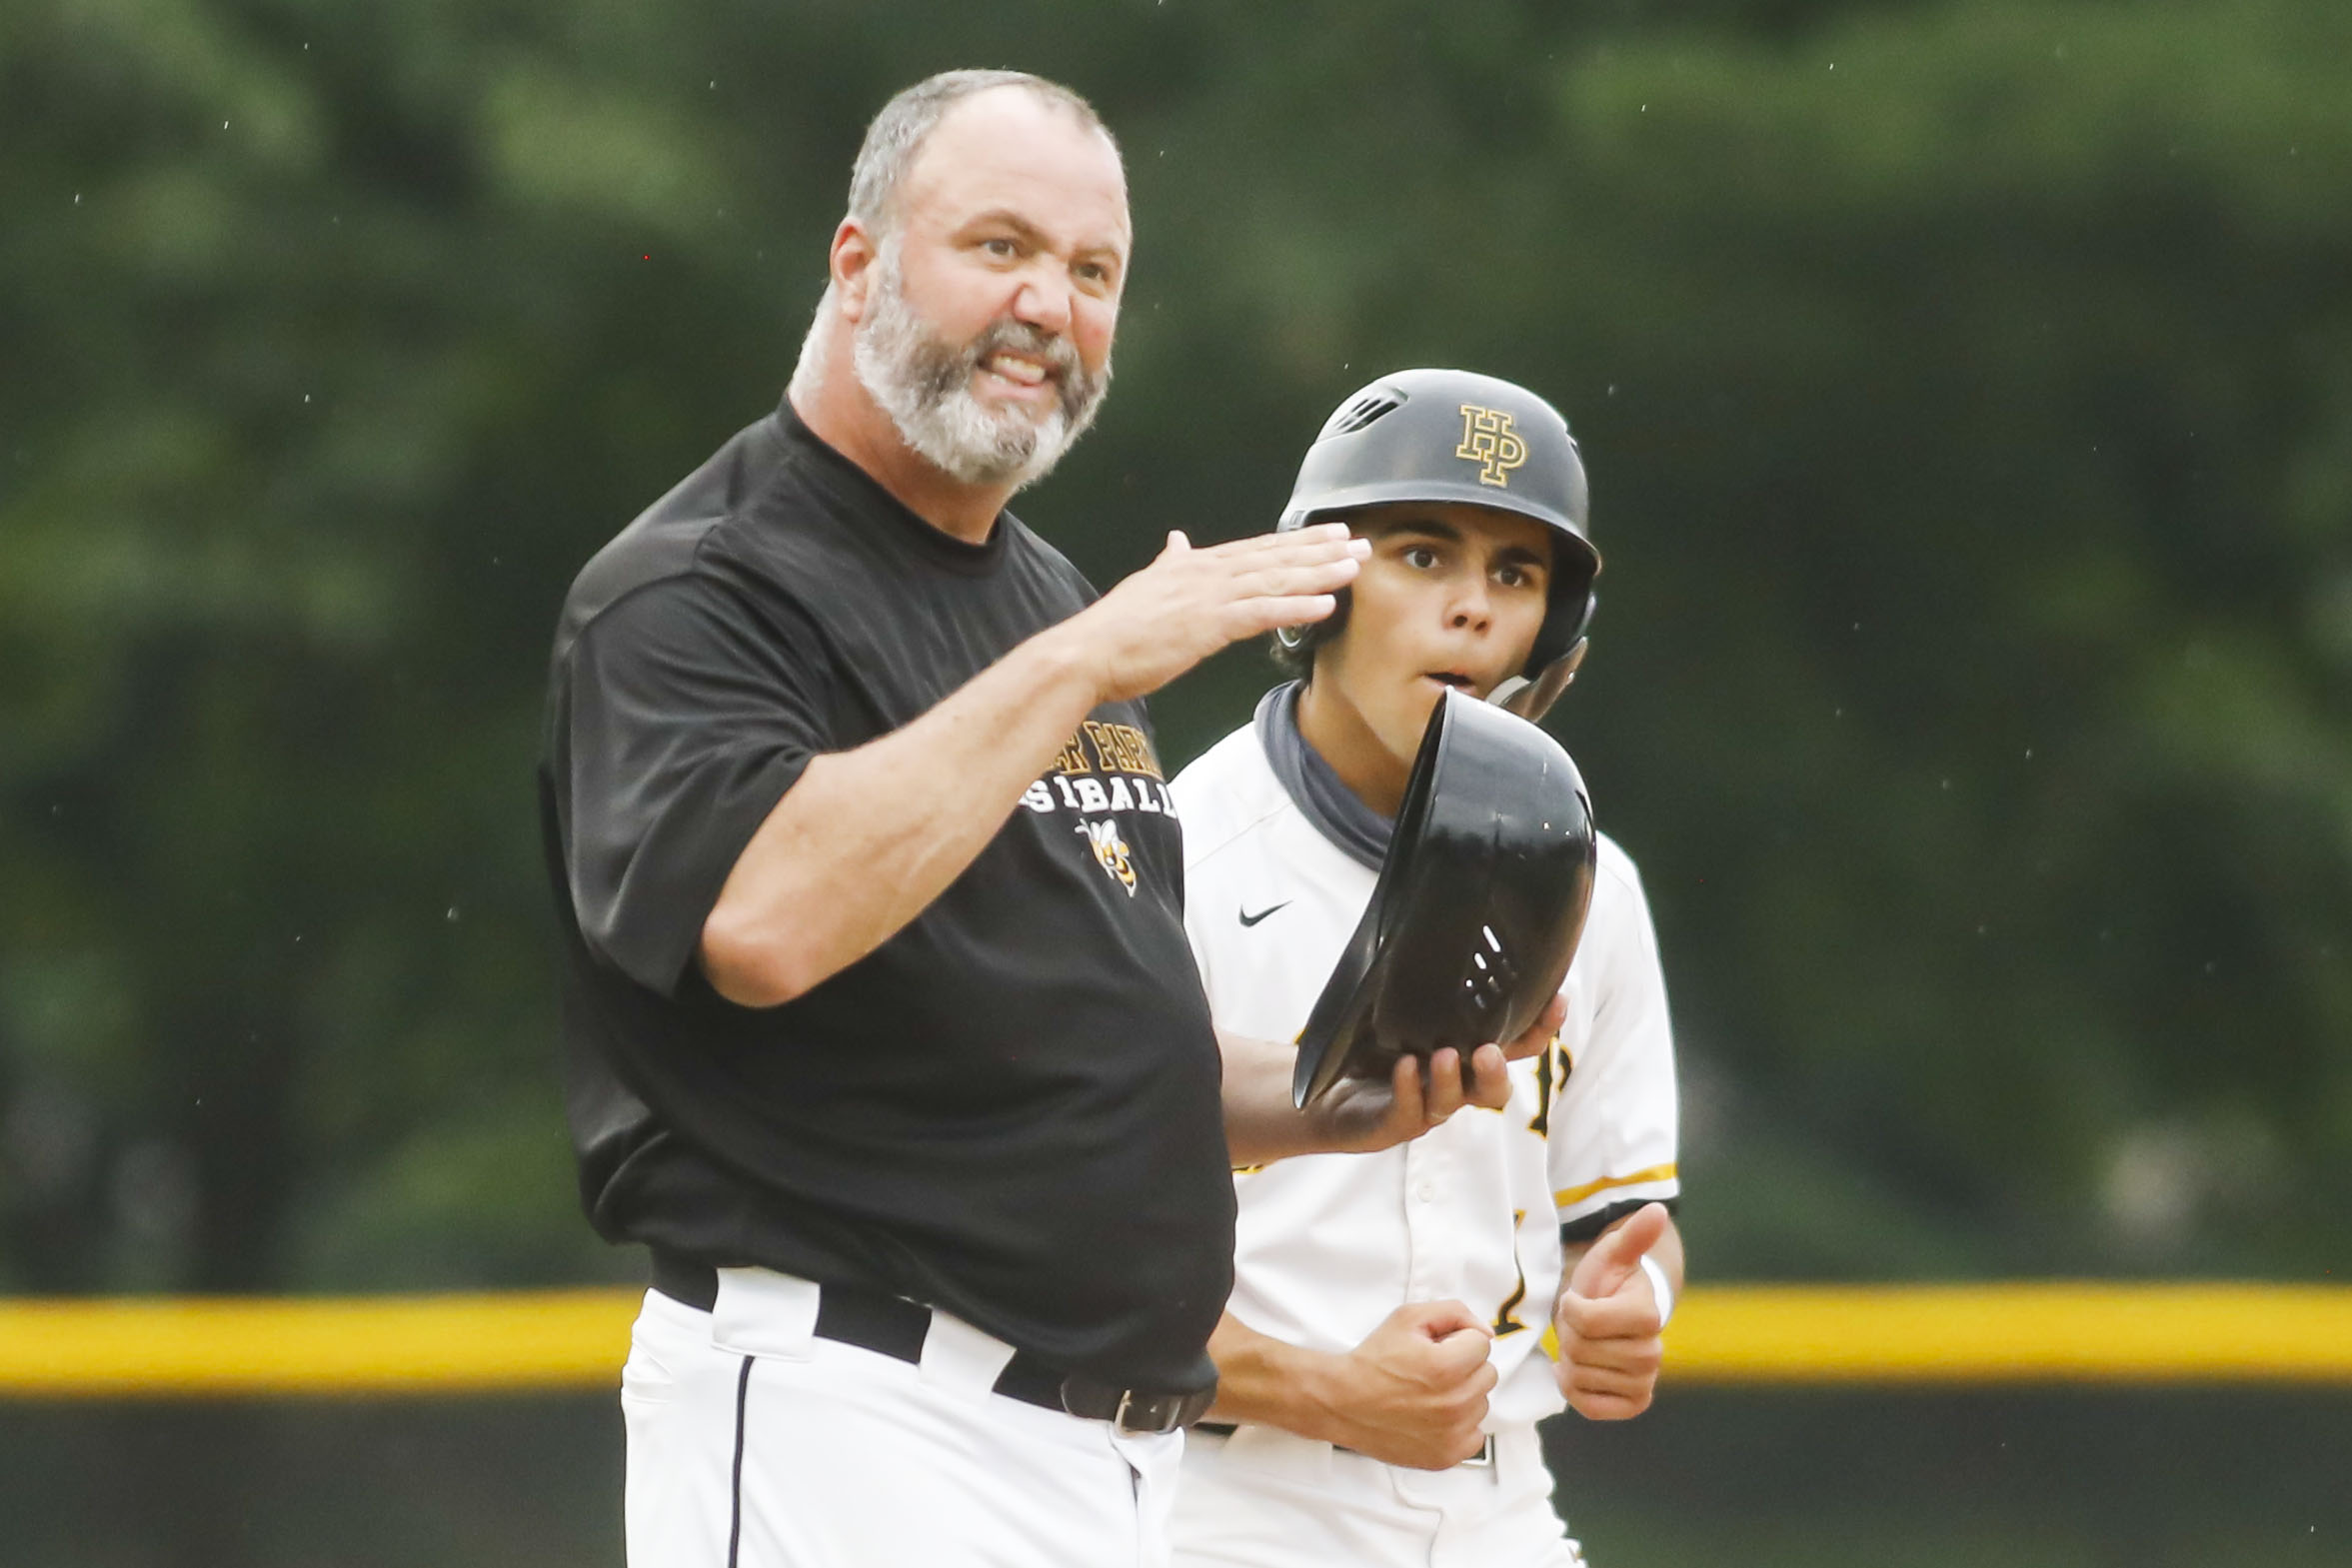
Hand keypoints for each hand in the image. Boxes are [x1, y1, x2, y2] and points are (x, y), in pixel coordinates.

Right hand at [1063, 525, 1366, 703]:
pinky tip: (1325, 605)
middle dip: (1320, 550)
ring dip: (1318, 572)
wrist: (1087, 653)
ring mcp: (1209, 597)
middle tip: (1358, 541)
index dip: (1296, 541)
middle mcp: (1207, 573)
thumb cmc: (1114, 631)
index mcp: (1195, 565)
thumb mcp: (1146, 586)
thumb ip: (1168, 563)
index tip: (1329, 533)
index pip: (1257, 549)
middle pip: (1275, 557)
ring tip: (1354, 566)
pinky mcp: (1208, 624)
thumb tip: (1176, 541)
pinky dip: (1294, 607)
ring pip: (1275, 580)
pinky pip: (1261, 613)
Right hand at [1310, 1301, 1496, 1469]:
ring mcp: (1451, 1434)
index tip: (1436, 1349)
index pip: (1482, 1344)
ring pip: (1481, 1404)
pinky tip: (1434, 1417)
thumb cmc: (1373, 1361)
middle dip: (1464, 1366)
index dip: (1457, 1340)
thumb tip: (1486, 1332)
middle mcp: (1454, 1403)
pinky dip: (1460, 1426)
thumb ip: (1454, 1313)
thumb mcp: (1408, 1318)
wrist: (1342, 1402)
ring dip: (1463, 1396)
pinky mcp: (1446, 1456)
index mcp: (1447, 1367)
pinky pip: (1475, 1436)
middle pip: (1487, 1374)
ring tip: (1429, 1394)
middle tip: (1432, 1370)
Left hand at [1312, 994, 1566, 1153]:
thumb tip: (1443, 914)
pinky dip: (1408, 1090)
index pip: (1515, 1046)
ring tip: (1443, 1055)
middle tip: (1488, 1049)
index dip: (1540, 1028)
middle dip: (1498, 1070)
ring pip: (1452, 1103)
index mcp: (1465, 1054)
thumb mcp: (1401, 1004)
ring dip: (1450, 1080)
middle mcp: (1453, 1084)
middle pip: (1495, 1089)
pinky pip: (1407, 1113)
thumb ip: (1429, 975)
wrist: (1324, 1093)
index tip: (1556, 999)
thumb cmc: (1370, 1044)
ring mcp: (1425, 1107)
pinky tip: (1403, 1067)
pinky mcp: (1393, 1124)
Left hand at [1553, 1202, 1671, 1419]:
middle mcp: (1653, 1354)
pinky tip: (1579, 1371)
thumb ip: (1632, 1236)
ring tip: (1584, 1344)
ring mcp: (1644, 1382)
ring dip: (1570, 1360)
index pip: (1584, 1319)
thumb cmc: (1607, 1283)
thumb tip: (1658, 1210)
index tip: (1579, 1298)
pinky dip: (1574, 1389)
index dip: (1571, 1307)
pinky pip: (1589, 1407)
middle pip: (1580, 1350)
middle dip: (1570, 1334)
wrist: (1611, 1316)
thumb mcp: (1612, 1255)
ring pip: (1580, 1378)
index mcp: (1647, 1315)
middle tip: (1581, 1325)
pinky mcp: (1633, 1404)